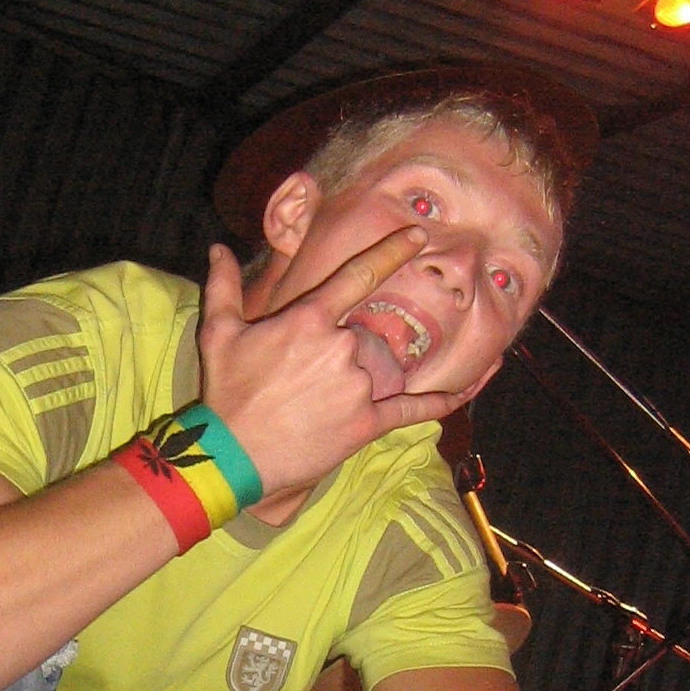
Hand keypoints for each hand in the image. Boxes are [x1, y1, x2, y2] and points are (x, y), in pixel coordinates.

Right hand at [198, 236, 484, 496]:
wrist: (231, 456)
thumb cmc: (225, 392)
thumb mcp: (218, 333)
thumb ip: (223, 285)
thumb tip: (216, 248)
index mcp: (309, 319)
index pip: (360, 273)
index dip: (393, 250)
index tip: (419, 234)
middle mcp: (341, 348)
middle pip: (358, 338)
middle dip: (333, 358)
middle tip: (295, 386)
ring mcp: (358, 388)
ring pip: (372, 373)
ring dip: (348, 385)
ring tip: (307, 410)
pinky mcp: (367, 424)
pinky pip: (414, 409)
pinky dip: (445, 398)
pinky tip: (472, 383)